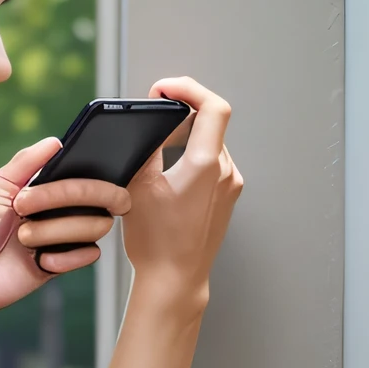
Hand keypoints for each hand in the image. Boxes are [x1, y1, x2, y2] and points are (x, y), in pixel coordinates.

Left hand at [0, 137, 131, 321]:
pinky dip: (64, 257)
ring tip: (23, 239)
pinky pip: (89, 254)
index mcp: (47, 188)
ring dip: (55, 229)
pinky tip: (38, 260)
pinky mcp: (64, 263)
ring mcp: (64, 237)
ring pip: (96, 224)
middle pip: (101, 195)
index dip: (78, 174)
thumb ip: (24, 165)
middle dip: (62, 196)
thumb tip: (55, 141)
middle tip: (22, 206)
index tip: (47, 181)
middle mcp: (62, 210)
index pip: (86, 172)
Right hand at [121, 76, 242, 304]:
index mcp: (206, 165)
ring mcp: (230, 185)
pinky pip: (213, 163)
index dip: (189, 88)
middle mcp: (226, 172)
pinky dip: (192, 156)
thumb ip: (145, 151)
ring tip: (159, 144)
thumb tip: (147, 130)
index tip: (164, 89)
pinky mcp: (227, 197)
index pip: (213, 107)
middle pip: (211, 122)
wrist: (175, 278)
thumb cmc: (156, 243)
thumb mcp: (138, 188)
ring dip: (186, 135)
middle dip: (181, 112)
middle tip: (154, 114)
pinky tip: (171, 172)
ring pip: (211, 143)